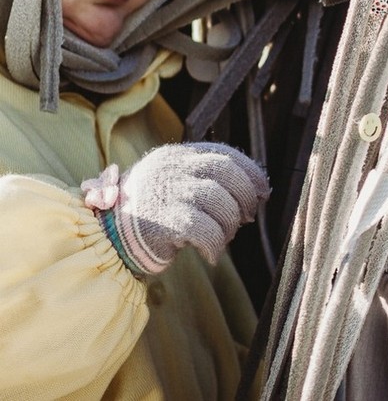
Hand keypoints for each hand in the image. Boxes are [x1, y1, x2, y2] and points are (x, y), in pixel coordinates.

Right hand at [82, 142, 268, 275]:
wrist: (103, 238)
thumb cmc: (146, 214)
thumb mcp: (172, 184)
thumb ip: (203, 180)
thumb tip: (255, 192)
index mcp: (175, 156)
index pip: (224, 154)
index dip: (250, 173)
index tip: (263, 190)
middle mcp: (172, 169)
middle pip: (227, 173)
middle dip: (246, 196)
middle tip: (248, 216)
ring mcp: (168, 193)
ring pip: (221, 203)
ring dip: (230, 224)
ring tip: (223, 236)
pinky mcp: (165, 221)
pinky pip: (207, 231)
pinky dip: (216, 244)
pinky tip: (211, 255)